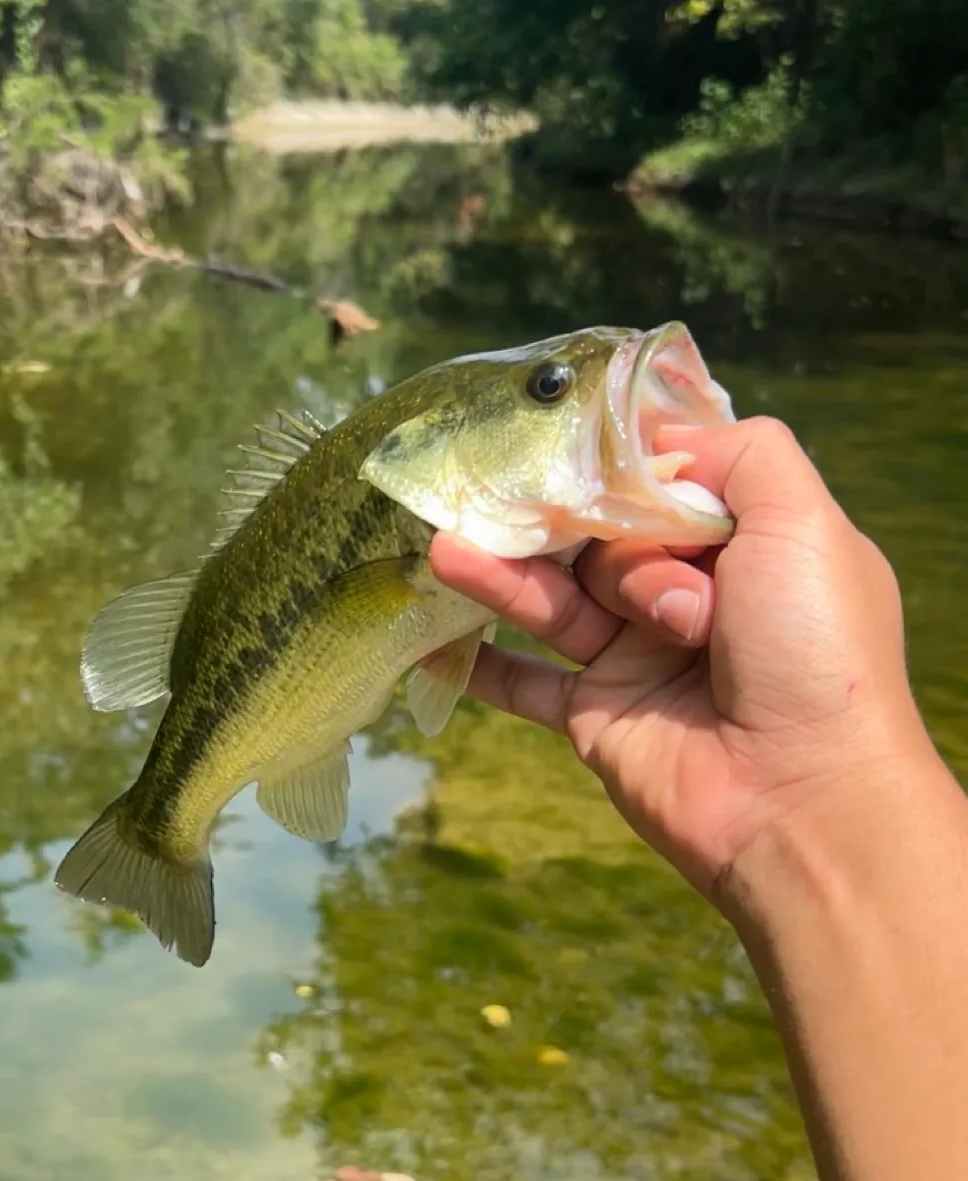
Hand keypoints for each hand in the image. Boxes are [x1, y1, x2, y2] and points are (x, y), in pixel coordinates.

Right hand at [429, 415, 942, 906]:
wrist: (801, 802)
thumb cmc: (811, 649)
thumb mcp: (803, 523)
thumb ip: (741, 454)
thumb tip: (659, 437)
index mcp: (744, 548)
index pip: (663, 484)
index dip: (617, 464)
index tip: (561, 437)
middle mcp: (689, 596)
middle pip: (600, 536)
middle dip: (560, 517)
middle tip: (494, 491)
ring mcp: (637, 656)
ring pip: (552, 596)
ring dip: (499, 570)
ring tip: (442, 548)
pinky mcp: (595, 714)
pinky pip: (524, 680)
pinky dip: (478, 661)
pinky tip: (427, 639)